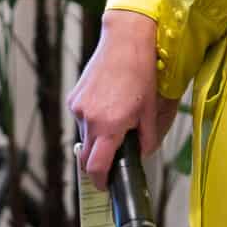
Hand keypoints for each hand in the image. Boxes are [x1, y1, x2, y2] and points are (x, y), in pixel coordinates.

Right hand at [67, 10, 180, 188]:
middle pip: (87, 155)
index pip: (96, 167)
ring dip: (98, 138)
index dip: (101, 181)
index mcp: (108, 126)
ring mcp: (78, 107)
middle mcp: (88, 118)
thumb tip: (141, 155)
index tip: (106, 186)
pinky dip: (93, 120)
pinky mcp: (74, 97)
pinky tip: (108, 105)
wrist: (126, 40)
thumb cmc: (142, 73)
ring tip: (117, 119)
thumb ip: (147, 140)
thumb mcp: (152, 110)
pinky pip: (82, 119)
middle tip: (115, 160)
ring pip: (85, 136)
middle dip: (99, 162)